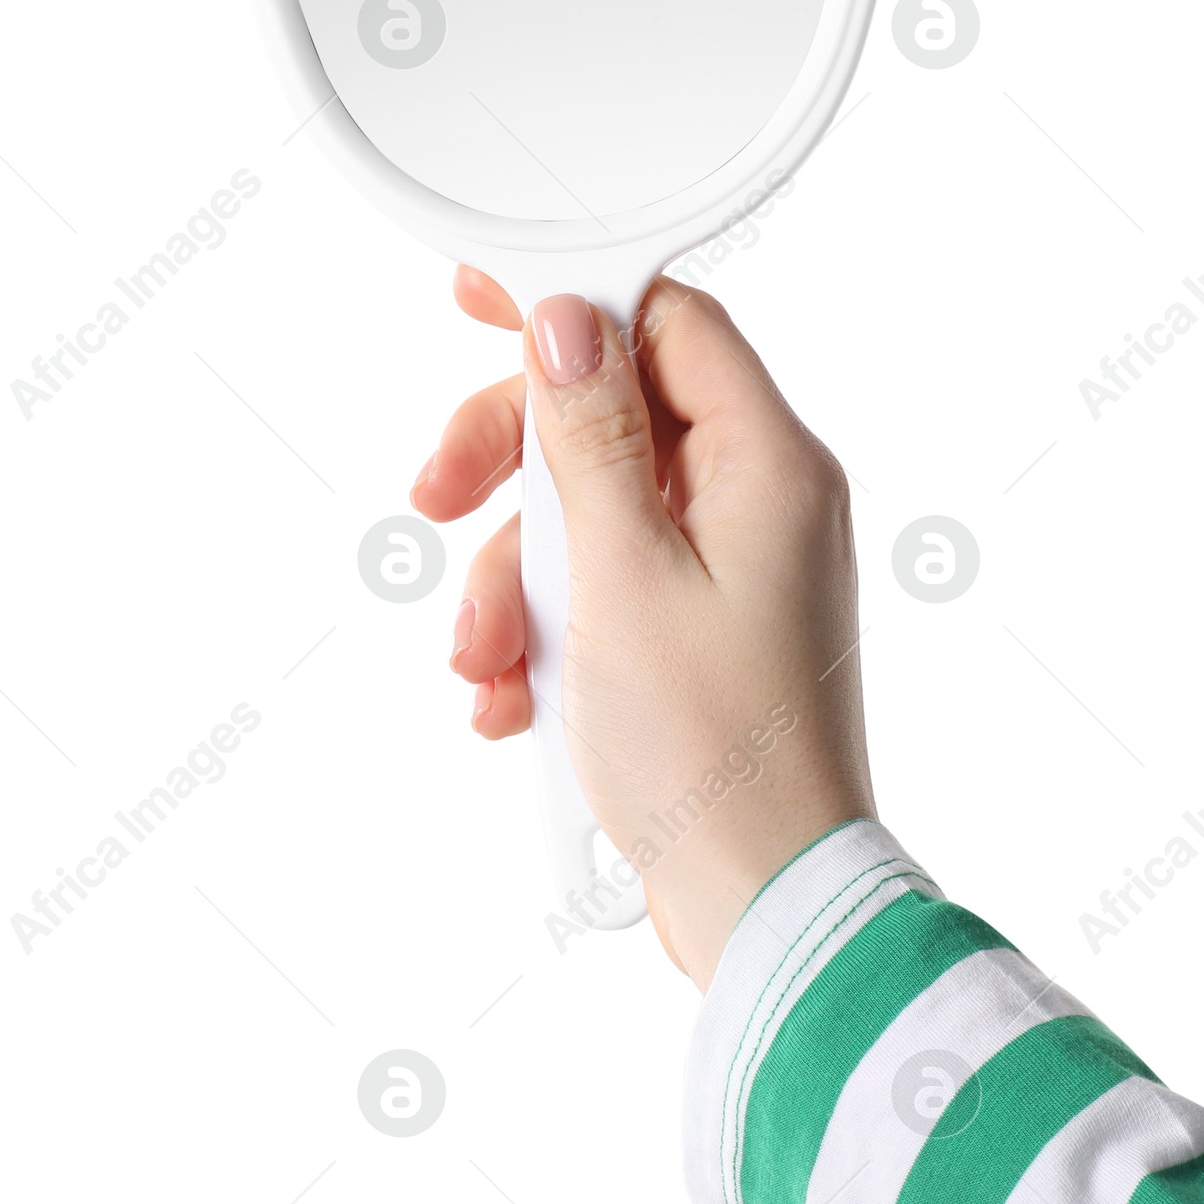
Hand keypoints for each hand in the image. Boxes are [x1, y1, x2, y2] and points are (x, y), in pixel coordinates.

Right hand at [412, 271, 875, 988]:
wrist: (761, 905)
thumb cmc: (714, 752)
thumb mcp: (620, 574)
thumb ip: (588, 436)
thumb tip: (567, 320)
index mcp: (768, 462)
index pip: (665, 322)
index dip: (568, 303)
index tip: (479, 298)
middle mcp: (759, 499)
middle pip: (611, 416)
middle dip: (512, 463)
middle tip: (435, 497)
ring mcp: (729, 566)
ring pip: (590, 510)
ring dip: (514, 574)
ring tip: (482, 658)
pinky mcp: (698, 628)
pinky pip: (602, 584)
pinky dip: (545, 628)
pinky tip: (512, 696)